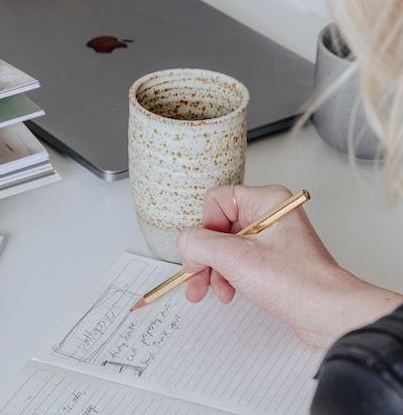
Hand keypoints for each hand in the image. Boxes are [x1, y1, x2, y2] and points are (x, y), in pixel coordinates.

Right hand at [176, 184, 402, 347]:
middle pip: (218, 225)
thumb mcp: (236, 258)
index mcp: (266, 199)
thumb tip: (184, 243)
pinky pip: (239, 260)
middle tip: (196, 278)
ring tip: (216, 292)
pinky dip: (229, 276)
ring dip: (215, 270)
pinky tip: (229, 293)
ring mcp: (273, 237)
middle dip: (206, 256)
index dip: (205, 228)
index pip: (216, 201)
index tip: (202, 254)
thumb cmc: (299, 283)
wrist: (331, 316)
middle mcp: (270, 213)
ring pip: (226, 245)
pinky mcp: (275, 260)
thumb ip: (199, 244)